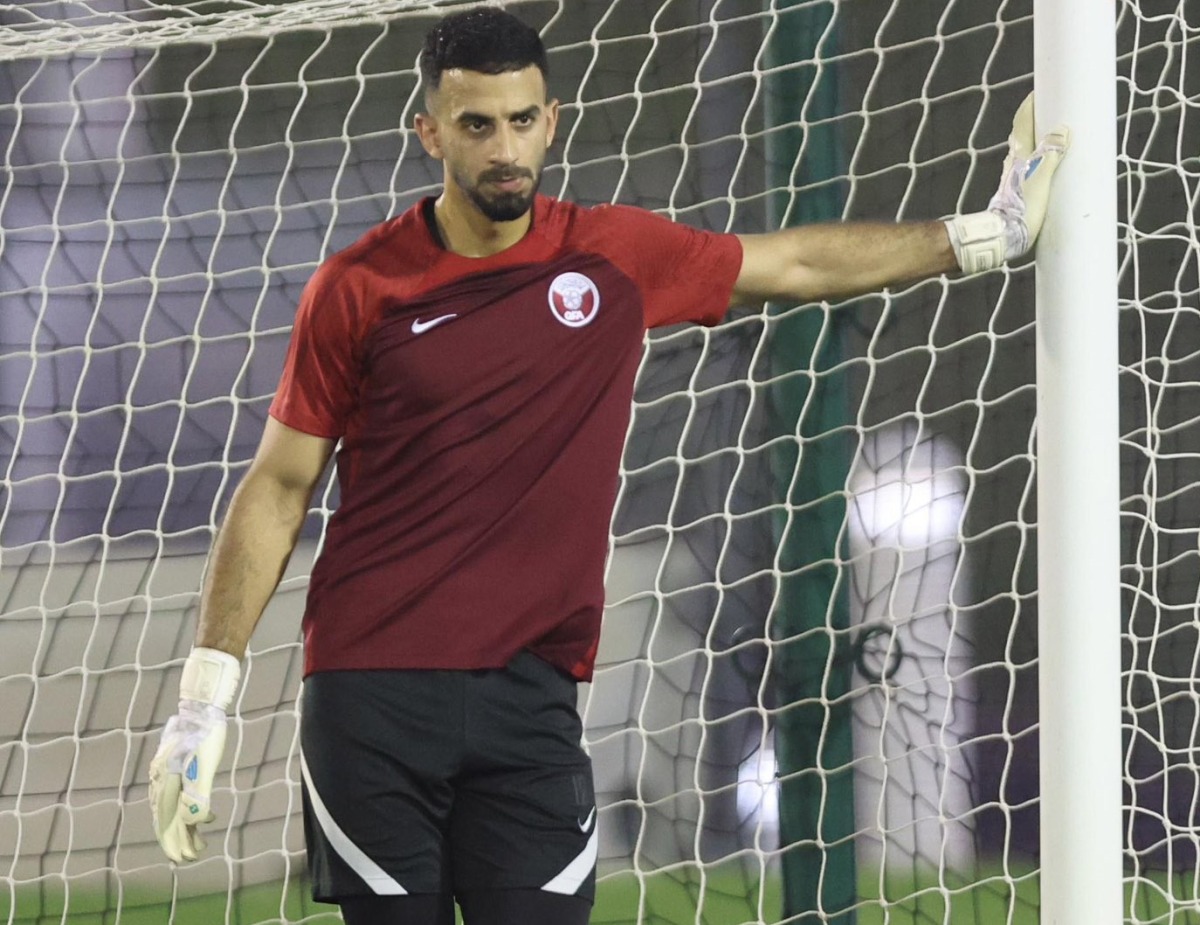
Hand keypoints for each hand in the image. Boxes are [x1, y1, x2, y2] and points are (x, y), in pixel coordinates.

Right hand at [149, 700, 227, 861]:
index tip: (183, 858)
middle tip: (194, 856)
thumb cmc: (207, 735)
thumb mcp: (207, 764)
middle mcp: (161, 782)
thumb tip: (194, 821)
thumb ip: (199, 792)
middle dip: (180, 839)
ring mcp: (166, 777)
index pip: (167, 821)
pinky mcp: (174, 772)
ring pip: (172, 810)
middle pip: (167, 818)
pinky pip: (176, 799)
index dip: (174, 841)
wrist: (202, 710)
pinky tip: (206, 817)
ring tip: (202, 842)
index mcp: (167, 782)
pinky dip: (189, 811)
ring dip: (187, 828)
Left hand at [947, 93, 1070, 272]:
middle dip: (1041, 117)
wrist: (1004, 237)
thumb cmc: (1021, 209)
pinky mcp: (1020, 189)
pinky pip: (1032, 164)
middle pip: (1026, 131)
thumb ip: (1050, 154)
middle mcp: (1014, 161)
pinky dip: (1042, 155)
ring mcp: (1015, 175)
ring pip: (1028, 148)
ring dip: (1042, 137)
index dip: (1032, 102)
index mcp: (1019, 153)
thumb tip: (1062, 130)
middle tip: (1060, 106)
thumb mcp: (1040, 178)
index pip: (1023, 119)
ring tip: (1061, 131)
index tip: (1043, 88)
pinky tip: (1051, 162)